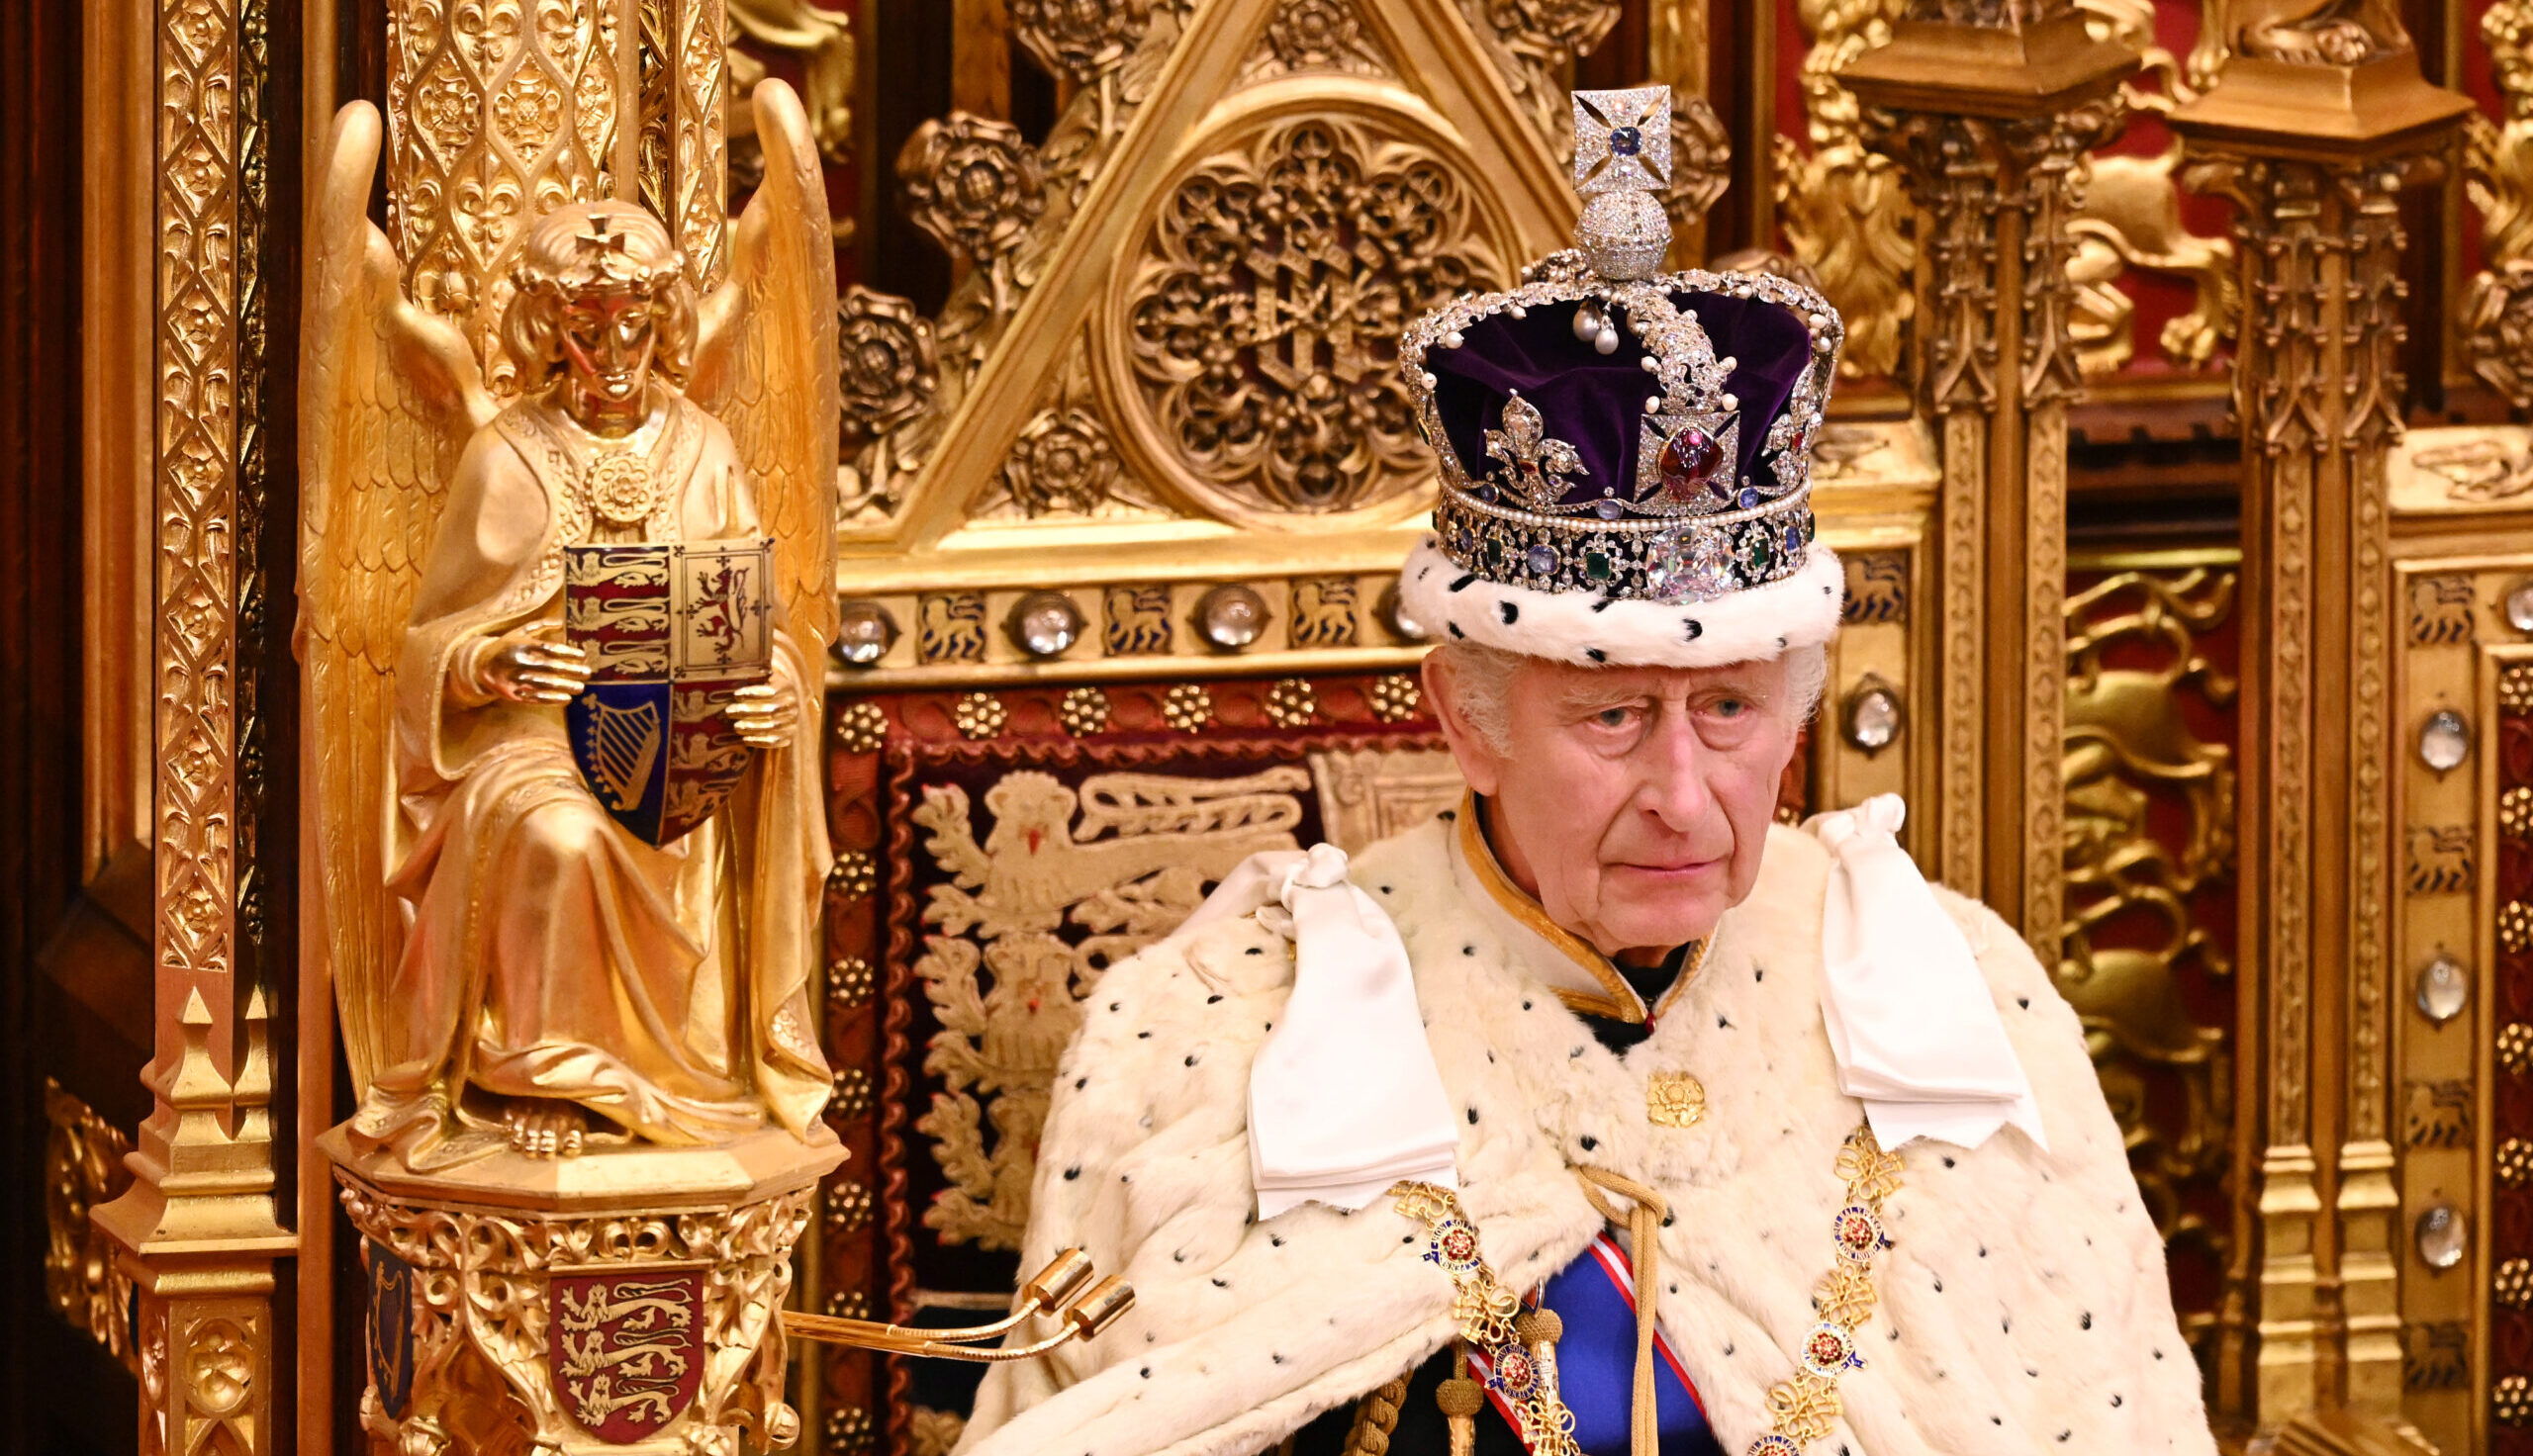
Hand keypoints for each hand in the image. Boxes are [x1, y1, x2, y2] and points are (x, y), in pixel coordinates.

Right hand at [477, 626, 591, 705]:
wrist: (480, 665)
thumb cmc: (506, 645)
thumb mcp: (519, 631)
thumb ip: (540, 625)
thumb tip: (561, 622)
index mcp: (522, 644)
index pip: (549, 648)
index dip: (568, 653)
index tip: (583, 656)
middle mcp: (518, 661)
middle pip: (550, 667)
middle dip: (571, 670)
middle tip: (588, 673)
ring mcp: (515, 679)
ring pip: (544, 684)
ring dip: (565, 687)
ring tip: (581, 688)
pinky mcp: (512, 694)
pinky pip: (535, 698)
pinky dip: (551, 700)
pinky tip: (566, 699)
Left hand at [724, 677, 799, 747]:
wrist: (784, 703)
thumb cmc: (767, 687)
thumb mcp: (764, 678)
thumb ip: (753, 676)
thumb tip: (732, 673)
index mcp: (787, 687)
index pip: (771, 691)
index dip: (753, 693)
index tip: (736, 695)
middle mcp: (792, 705)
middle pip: (770, 709)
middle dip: (747, 711)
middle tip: (729, 711)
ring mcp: (792, 721)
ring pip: (771, 726)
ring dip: (751, 727)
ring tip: (736, 726)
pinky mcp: (789, 736)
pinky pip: (774, 741)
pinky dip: (758, 741)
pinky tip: (745, 739)